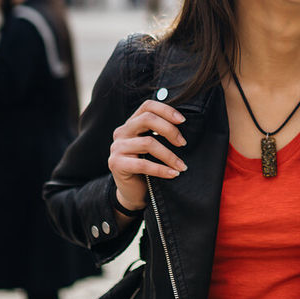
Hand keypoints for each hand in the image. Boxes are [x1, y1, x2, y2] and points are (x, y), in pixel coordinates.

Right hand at [108, 99, 187, 214]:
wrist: (133, 192)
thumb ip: (160, 133)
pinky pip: (143, 164)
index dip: (166, 110)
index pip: (147, 106)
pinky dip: (161, 169)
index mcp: (131, 124)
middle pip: (147, 119)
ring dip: (169, 155)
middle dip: (169, 130)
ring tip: (182, 165)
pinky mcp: (116, 164)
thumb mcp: (153, 147)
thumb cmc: (147, 167)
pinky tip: (173, 174)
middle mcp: (121, 132)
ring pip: (147, 143)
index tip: (183, 121)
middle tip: (183, 143)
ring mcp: (117, 147)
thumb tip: (183, 124)